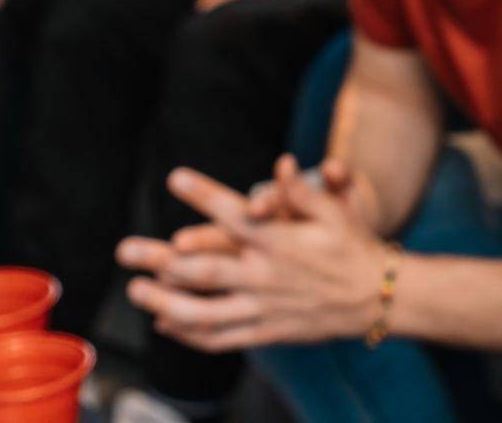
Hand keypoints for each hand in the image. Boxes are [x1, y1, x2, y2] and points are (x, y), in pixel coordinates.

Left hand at [117, 160, 389, 350]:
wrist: (376, 297)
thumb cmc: (352, 246)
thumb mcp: (334, 213)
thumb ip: (303, 192)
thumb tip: (282, 163)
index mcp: (281, 240)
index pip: (235, 213)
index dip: (204, 194)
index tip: (174, 178)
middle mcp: (266, 275)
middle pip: (204, 269)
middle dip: (160, 260)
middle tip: (125, 251)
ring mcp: (264, 308)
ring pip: (205, 312)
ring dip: (165, 302)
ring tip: (136, 291)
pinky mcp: (266, 331)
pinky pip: (221, 338)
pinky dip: (190, 333)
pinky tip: (165, 324)